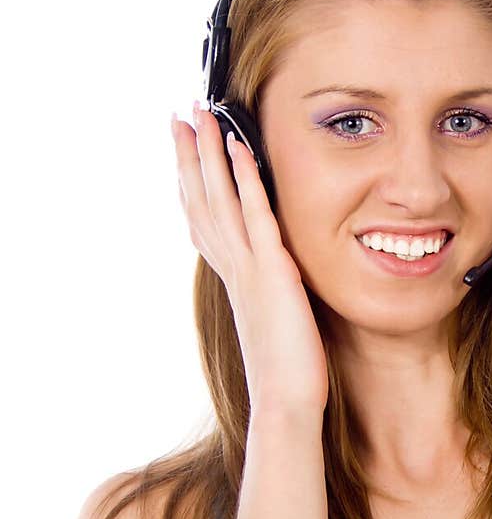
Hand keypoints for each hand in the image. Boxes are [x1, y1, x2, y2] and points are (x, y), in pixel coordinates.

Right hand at [173, 104, 328, 418]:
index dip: (192, 185)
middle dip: (189, 156)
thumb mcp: (276, 324)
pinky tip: (239, 148)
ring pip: (220, 200)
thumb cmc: (287, 375)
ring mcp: (248, 269)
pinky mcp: (272, 273)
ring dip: (208, 154)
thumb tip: (278, 285)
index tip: (184, 152)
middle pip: (202, 201)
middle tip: (177, 115)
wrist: (285, 404)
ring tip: (198, 114)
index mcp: (235, 280)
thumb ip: (271, 297)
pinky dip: (246, 180)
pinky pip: (256, 216)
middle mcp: (234, 269)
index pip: (205, 221)